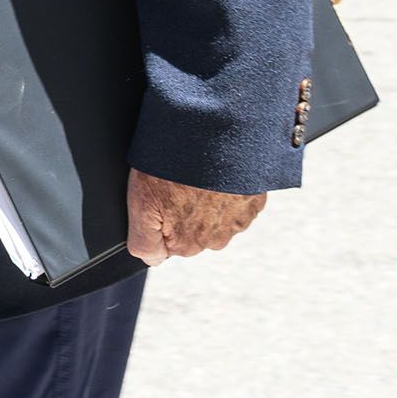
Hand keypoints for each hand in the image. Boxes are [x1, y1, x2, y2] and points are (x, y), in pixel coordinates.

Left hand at [126, 171, 266, 262]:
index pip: (168, 242)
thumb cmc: (172, 168)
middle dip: (185, 210)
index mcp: (187, 245)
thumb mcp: (141, 203)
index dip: (159, 217)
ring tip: (196, 175)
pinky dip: (228, 190)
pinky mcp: (255, 201)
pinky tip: (216, 172)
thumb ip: (144, 242)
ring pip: (216, 218)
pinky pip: (237, 202)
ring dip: (208, 201)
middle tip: (178, 182)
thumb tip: (152, 260)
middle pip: (193, 231)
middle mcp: (216, 240)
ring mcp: (238, 221)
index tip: (159, 197)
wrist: (215, 138)